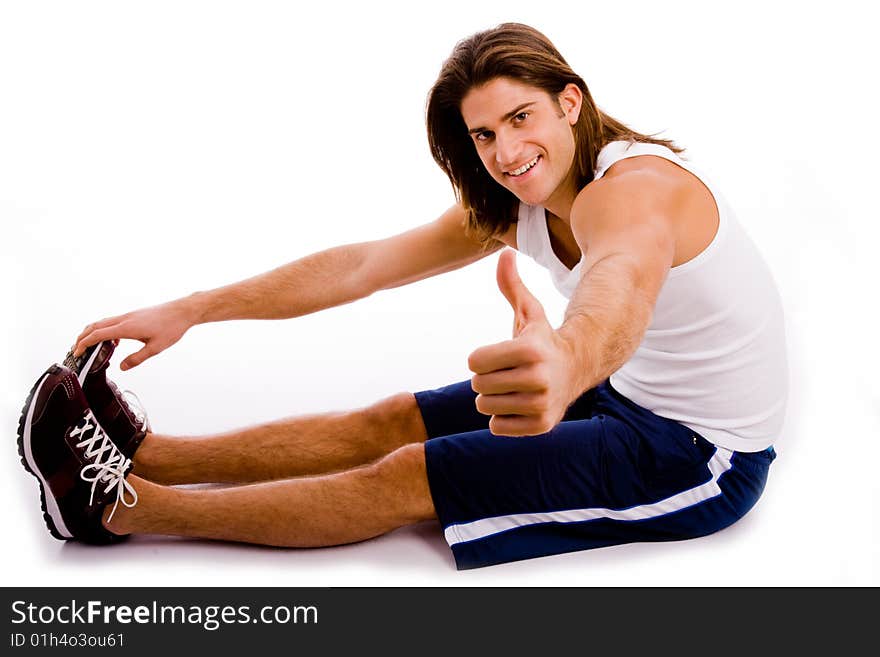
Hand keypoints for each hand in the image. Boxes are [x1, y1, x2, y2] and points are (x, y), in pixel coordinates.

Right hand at [73, 298, 196, 369]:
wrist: (182, 311)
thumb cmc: (171, 327)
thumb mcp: (155, 348)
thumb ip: (137, 358)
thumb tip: (122, 367)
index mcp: (126, 327)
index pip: (97, 335)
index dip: (84, 344)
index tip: (76, 353)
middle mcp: (124, 319)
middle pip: (95, 326)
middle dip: (82, 337)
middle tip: (76, 350)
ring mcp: (128, 316)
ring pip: (102, 322)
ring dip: (92, 332)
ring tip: (89, 346)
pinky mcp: (133, 315)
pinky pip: (112, 322)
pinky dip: (104, 330)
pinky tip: (112, 341)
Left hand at [467, 250, 578, 435]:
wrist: (578, 369)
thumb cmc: (543, 340)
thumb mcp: (528, 312)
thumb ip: (511, 285)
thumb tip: (504, 252)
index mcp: (530, 350)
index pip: (474, 362)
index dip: (481, 358)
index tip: (497, 356)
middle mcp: (538, 378)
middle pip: (478, 385)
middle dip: (487, 378)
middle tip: (507, 373)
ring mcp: (541, 404)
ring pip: (485, 407)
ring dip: (493, 398)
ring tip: (513, 389)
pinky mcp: (541, 426)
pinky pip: (497, 427)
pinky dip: (502, 418)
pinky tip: (519, 405)